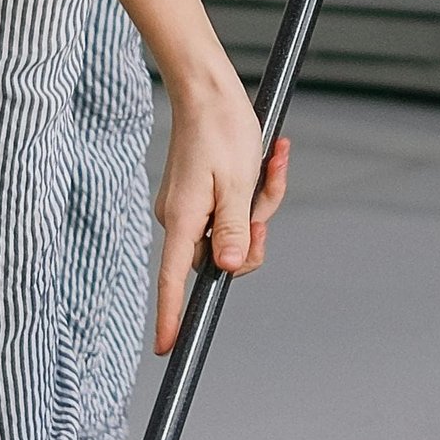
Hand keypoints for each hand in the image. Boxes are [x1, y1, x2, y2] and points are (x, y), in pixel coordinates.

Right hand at [153, 66, 289, 349]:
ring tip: (269, 162)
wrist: (208, 89)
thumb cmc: (223, 130)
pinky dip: (254, 192)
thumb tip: (228, 269)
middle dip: (254, 231)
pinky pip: (232, 209)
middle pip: (222, 255)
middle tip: (265, 195)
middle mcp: (181, 219)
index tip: (168, 349)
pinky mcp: (200, 195)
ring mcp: (190, 208)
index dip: (172, 316)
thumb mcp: (237, 183)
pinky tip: (270, 158)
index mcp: (183, 220)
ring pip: (234, 229)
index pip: (173, 280)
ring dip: (260, 204)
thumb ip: (233, 230)